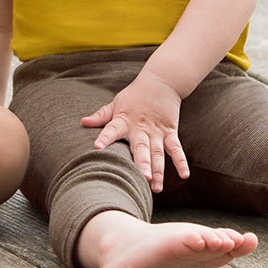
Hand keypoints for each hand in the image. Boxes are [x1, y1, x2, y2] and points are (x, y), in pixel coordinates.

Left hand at [81, 70, 188, 192]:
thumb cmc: (135, 95)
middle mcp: (141, 128)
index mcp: (124, 121)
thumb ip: (101, 115)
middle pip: (141, 148)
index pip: (111, 129)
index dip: (104, 138)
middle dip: (142, 163)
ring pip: (158, 153)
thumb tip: (83, 122)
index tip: (96, 147)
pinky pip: (176, 149)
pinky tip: (184, 175)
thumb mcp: (116, 103)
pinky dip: (181, 162)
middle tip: (142, 179)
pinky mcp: (170, 132)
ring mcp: (157, 131)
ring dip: (158, 170)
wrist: (162, 81)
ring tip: (156, 187)